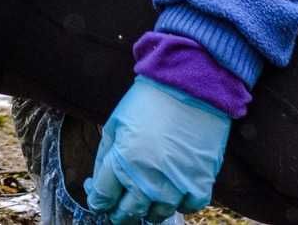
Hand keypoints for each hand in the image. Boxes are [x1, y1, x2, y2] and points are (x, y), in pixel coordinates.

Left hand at [84, 75, 229, 223]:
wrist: (190, 86)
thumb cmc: (149, 101)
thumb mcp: (115, 125)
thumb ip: (104, 159)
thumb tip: (96, 185)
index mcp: (123, 164)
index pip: (102, 199)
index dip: (97, 198)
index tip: (99, 194)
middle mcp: (149, 181)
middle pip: (127, 214)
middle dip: (119, 210)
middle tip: (119, 202)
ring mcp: (176, 186)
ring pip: (156, 216)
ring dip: (148, 208)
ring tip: (146, 193)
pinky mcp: (200, 184)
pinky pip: (187, 208)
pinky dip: (179, 201)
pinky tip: (173, 187)